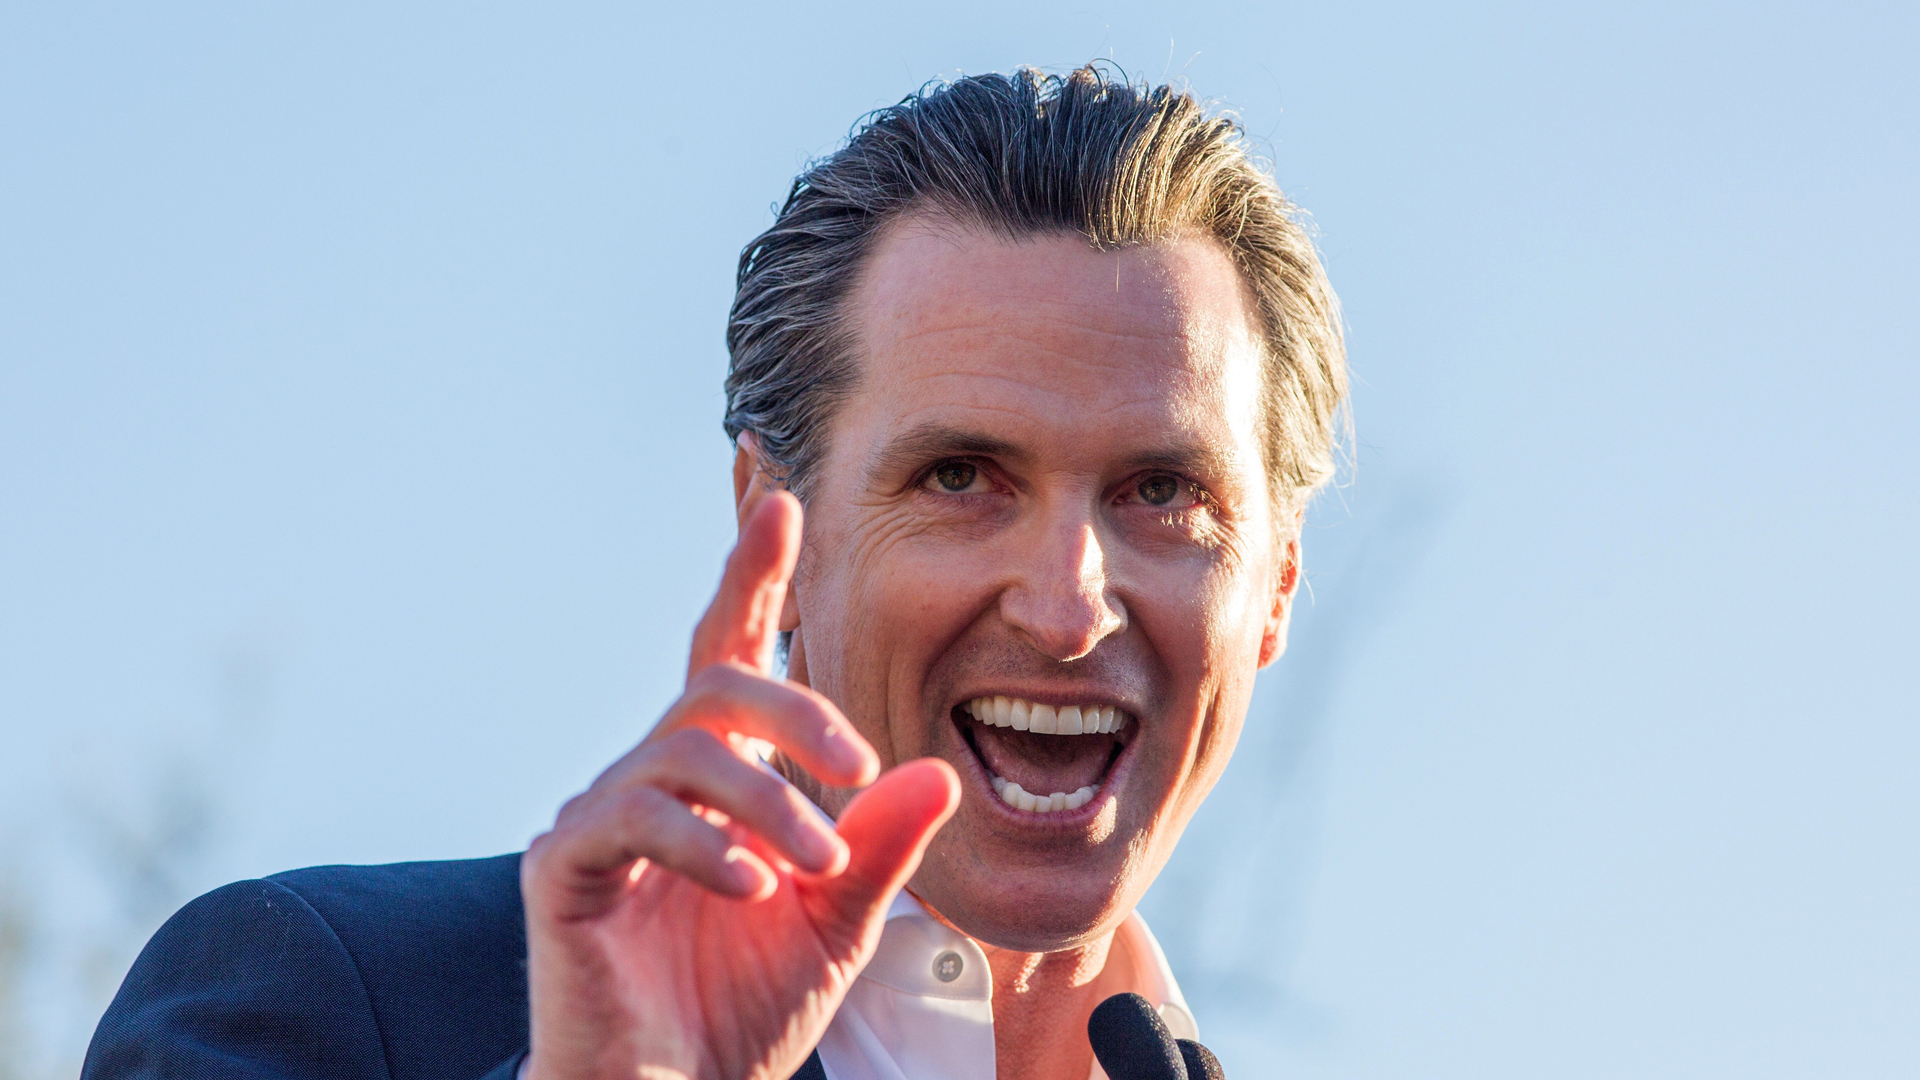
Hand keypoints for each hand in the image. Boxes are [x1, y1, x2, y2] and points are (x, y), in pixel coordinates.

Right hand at [521, 491, 960, 1079]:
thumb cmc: (742, 1008)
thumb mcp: (837, 923)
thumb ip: (879, 846)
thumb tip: (937, 773)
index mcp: (717, 781)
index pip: (731, 660)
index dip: (750, 579)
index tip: (779, 502)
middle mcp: (654, 781)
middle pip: (716, 686)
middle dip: (796, 709)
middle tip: (861, 763)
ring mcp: (603, 821)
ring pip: (684, 748)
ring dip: (766, 798)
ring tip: (813, 866)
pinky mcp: (565, 870)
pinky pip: (628, 819)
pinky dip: (701, 845)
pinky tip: (751, 889)